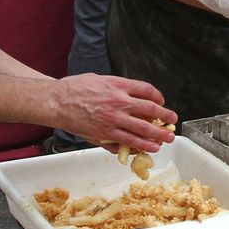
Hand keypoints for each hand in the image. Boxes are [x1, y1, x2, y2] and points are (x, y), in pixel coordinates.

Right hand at [52, 74, 175, 152]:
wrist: (56, 102)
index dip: (158, 98)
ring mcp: (113, 121)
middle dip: (165, 119)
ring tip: (164, 141)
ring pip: (142, 132)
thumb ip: (119, 87)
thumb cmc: (75, 88)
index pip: (148, 91)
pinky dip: (137, 147)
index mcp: (119, 87)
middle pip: (151, 112)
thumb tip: (134, 96)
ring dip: (156, 138)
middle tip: (172, 123)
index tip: (161, 102)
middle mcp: (119, 103)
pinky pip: (125, 143)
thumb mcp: (101, 79)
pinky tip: (144, 149)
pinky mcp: (104, 135)